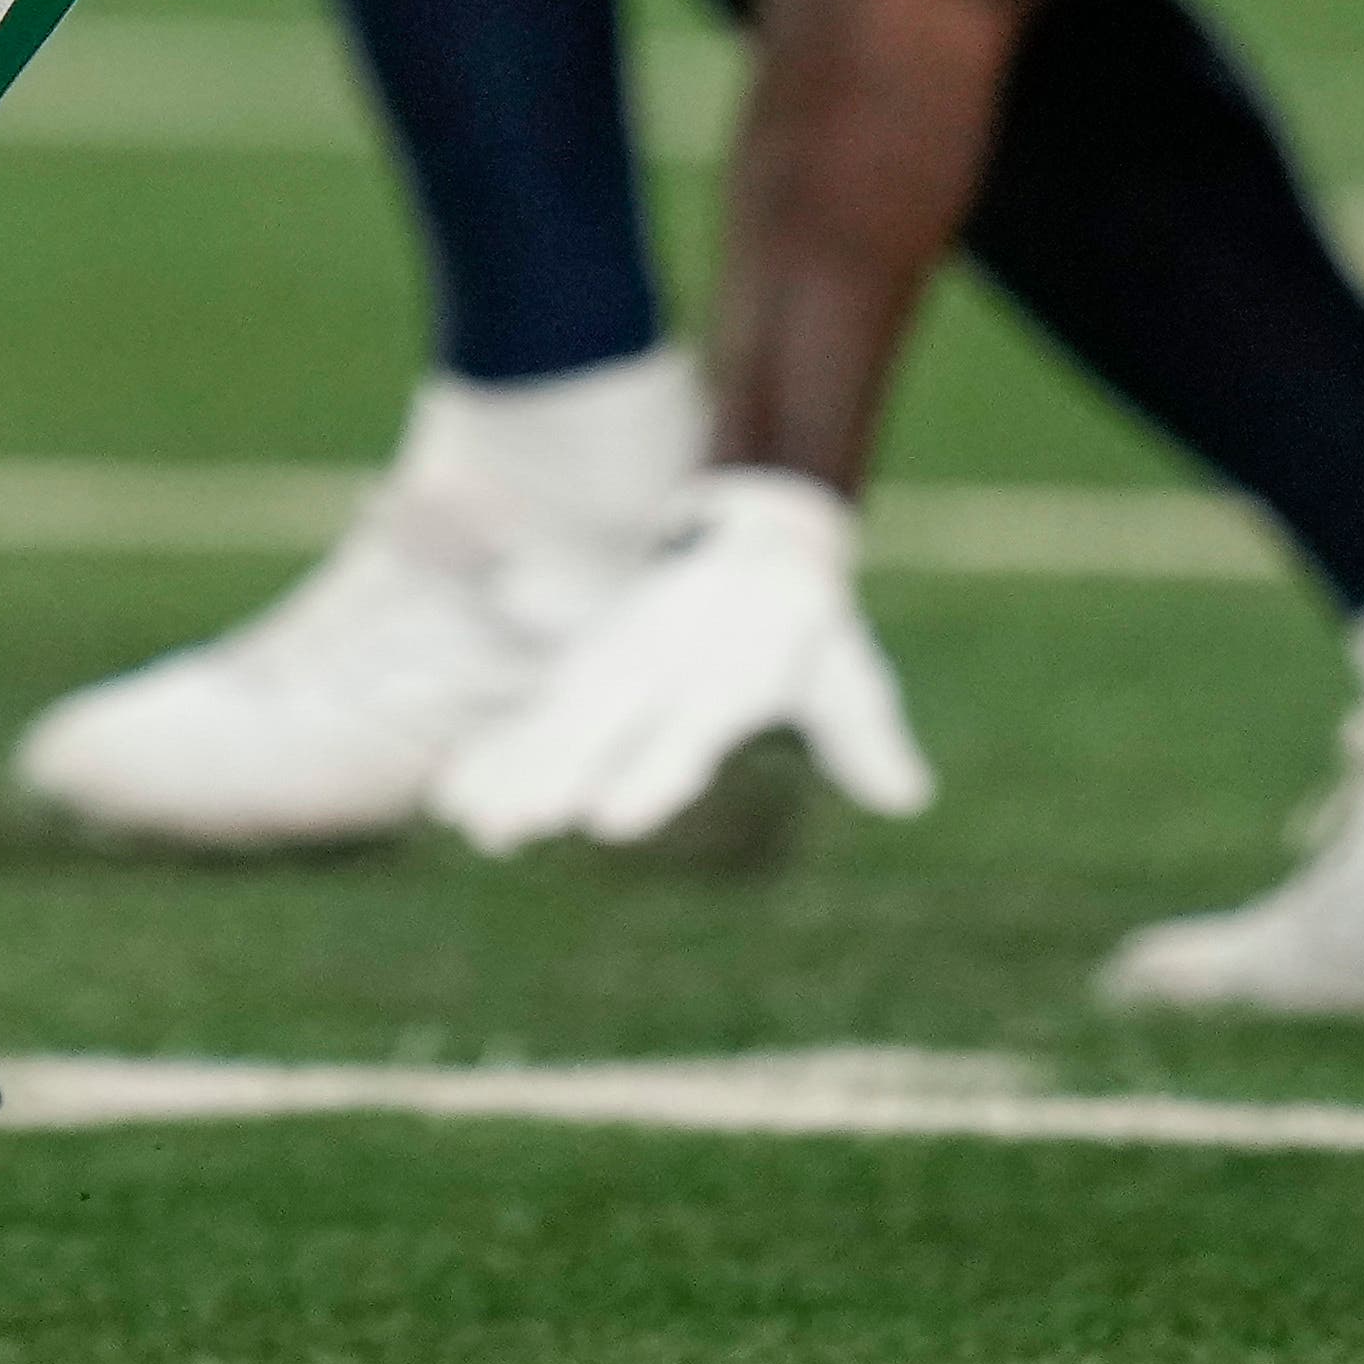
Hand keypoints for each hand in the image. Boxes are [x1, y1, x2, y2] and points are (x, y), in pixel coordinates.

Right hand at [430, 467, 930, 850]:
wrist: (756, 536)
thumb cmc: (805, 628)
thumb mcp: (845, 676)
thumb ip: (866, 738)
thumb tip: (910, 797)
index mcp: (723, 681)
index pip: (681, 738)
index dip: (648, 777)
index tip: (611, 821)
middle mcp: (658, 676)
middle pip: (600, 735)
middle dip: (554, 780)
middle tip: (516, 827)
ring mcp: (613, 672)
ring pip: (552, 728)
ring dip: (510, 773)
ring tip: (468, 822)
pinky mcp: (584, 676)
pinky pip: (531, 719)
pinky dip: (493, 755)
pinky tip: (453, 801)